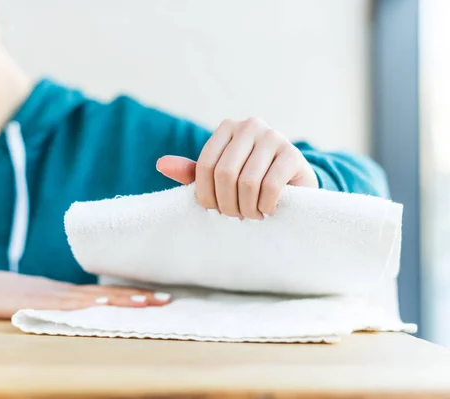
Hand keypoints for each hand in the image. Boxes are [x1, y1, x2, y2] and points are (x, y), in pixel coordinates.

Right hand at [0, 269, 171, 318]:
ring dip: (122, 300)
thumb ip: (70, 308)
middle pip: (111, 295)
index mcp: (74, 295)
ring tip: (147, 302)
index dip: (137, 296)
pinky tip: (102, 305)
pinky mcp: (42, 304)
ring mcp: (57, 298)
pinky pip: (67, 305)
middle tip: (167, 299)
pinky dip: (86, 305)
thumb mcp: (49, 305)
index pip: (112, 294)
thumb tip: (95, 311)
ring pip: (96, 298)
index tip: (162, 298)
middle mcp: (71, 294)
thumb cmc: (16, 298)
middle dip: (140, 298)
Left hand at [157, 118, 317, 218]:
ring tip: (251, 215)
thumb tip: (161, 164)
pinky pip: (270, 186)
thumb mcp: (218, 176)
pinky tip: (268, 210)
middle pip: (225, 174)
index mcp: (227, 128)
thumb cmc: (249, 179)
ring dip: (247, 208)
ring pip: (247, 182)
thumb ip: (192, 172)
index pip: (205, 166)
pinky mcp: (293, 154)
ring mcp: (274, 137)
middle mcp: (251, 126)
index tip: (213, 210)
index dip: (205, 195)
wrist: (293, 184)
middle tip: (234, 216)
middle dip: (227, 204)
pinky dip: (265, 206)